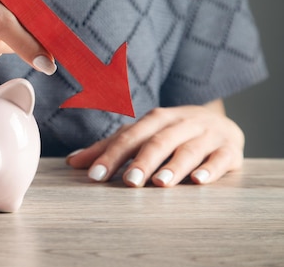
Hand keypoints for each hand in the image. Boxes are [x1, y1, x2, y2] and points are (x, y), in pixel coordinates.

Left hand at [65, 100, 243, 186]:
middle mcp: (180, 123)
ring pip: (189, 149)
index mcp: (155, 119)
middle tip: (128, 181)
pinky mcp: (229, 149)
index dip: (110, 155)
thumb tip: (71, 162)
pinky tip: (199, 181)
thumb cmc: (171, 132)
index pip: (129, 137)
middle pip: (158, 141)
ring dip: (174, 166)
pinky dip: (211, 169)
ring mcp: (206, 134)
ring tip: (160, 183)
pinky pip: (221, 158)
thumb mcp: (142, 135)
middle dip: (142, 161)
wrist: (220, 122)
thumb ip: (109, 148)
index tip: (94, 175)